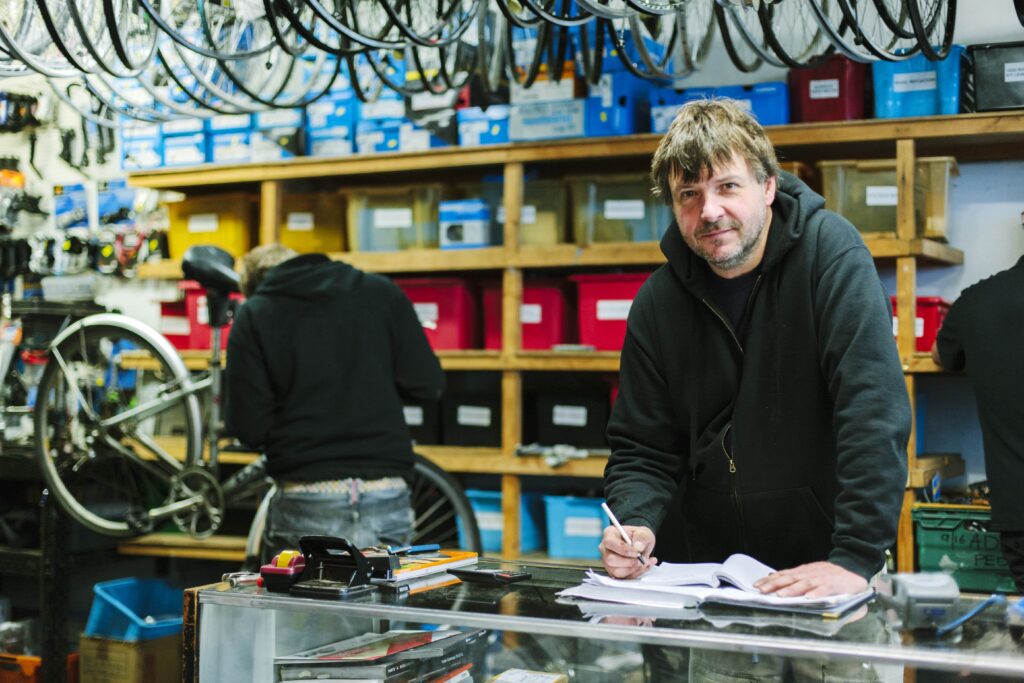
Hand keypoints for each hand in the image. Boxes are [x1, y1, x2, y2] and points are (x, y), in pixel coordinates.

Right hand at [599, 525, 656, 578]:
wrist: (641, 547)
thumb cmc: (639, 537)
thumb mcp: (644, 532)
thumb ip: (642, 537)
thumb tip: (638, 547)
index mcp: (610, 534)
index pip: (610, 542)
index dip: (624, 549)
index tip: (637, 552)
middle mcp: (605, 548)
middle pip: (610, 559)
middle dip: (629, 562)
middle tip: (641, 559)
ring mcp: (607, 561)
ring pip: (616, 571)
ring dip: (633, 569)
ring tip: (644, 563)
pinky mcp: (613, 571)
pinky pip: (622, 577)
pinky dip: (635, 573)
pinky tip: (643, 567)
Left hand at [753, 561, 867, 597]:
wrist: (853, 567)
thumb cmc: (830, 575)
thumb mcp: (811, 575)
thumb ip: (797, 580)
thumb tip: (779, 583)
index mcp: (803, 572)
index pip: (783, 575)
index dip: (770, 581)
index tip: (757, 585)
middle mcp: (810, 574)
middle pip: (790, 579)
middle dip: (774, 585)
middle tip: (762, 590)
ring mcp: (822, 579)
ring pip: (804, 584)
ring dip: (792, 590)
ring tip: (781, 595)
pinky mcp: (835, 585)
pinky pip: (825, 589)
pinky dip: (817, 593)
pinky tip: (810, 598)